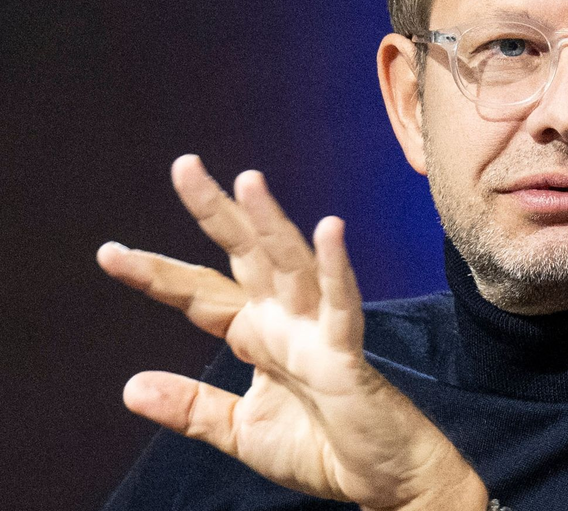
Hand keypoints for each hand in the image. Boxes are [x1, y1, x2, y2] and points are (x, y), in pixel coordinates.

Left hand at [97, 154, 487, 510]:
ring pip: (292, 266)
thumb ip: (192, 408)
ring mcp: (316, 332)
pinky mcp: (346, 353)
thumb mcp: (240, 431)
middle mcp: (284, 322)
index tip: (109, 254)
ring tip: (249, 182)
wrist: (380, 478)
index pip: (201, 294)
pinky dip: (335, 269)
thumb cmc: (321, 447)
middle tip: (184, 165)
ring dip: (273, 224)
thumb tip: (130, 387)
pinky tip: (329, 231)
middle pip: (246, 255)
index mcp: (257, 335)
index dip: (157, 273)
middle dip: (216, 211)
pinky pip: (340, 306)